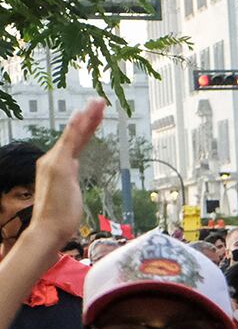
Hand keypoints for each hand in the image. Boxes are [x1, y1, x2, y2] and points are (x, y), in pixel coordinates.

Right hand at [19, 99, 100, 249]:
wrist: (47, 228)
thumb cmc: (59, 215)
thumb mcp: (69, 190)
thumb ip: (70, 175)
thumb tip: (74, 165)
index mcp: (57, 164)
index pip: (75, 140)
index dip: (86, 126)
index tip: (96, 113)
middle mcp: (53, 159)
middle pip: (75, 134)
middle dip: (88, 116)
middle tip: (99, 100)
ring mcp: (55, 161)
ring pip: (74, 134)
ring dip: (86, 117)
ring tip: (97, 102)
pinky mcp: (59, 166)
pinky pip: (69, 143)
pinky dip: (76, 128)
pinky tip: (82, 115)